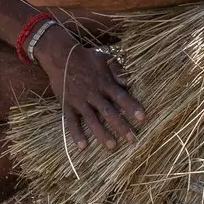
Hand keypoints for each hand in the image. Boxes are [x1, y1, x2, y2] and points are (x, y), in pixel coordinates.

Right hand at [38, 26, 145, 146]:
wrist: (60, 56)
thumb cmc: (86, 57)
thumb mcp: (105, 58)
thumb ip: (117, 70)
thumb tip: (128, 82)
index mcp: (105, 83)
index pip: (121, 97)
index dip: (132, 107)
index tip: (143, 118)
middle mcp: (93, 94)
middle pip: (109, 112)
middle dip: (121, 126)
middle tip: (132, 139)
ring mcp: (80, 101)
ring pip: (92, 120)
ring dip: (102, 133)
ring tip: (112, 146)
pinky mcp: (67, 105)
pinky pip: (71, 122)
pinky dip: (76, 134)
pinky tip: (82, 147)